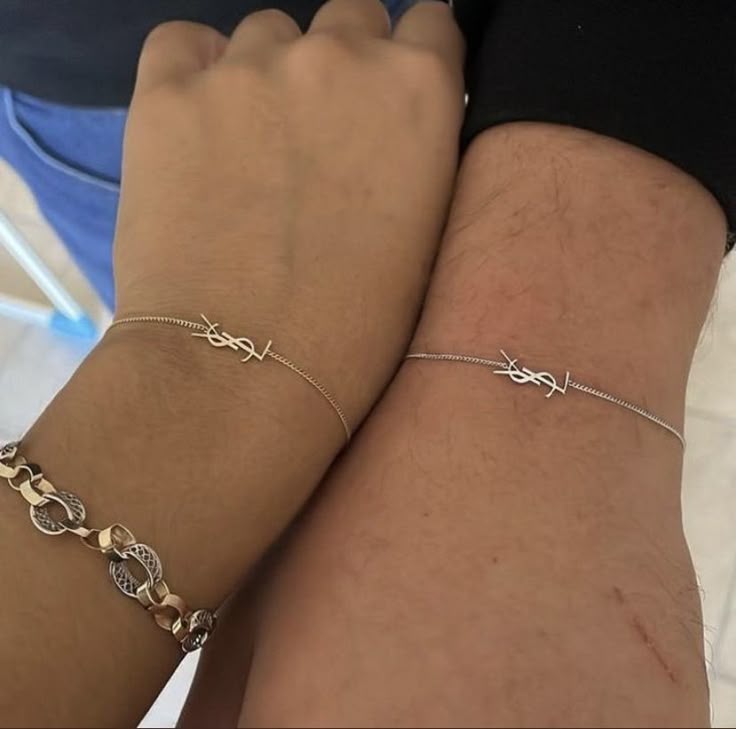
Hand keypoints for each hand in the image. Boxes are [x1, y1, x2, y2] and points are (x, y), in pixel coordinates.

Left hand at [114, 0, 464, 421]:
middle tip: (322, 136)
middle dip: (344, 65)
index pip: (431, 24)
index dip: (412, 59)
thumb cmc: (355, 329)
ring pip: (267, 35)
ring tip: (251, 152)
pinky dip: (196, 72)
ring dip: (270, 77)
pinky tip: (199, 126)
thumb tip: (390, 127)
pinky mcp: (168, 95)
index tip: (391, 99)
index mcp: (418, 91)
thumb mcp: (423, 233)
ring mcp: (248, 70)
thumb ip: (414, 152)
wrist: (248, 370)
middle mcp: (339, 57)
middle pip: (350, 17)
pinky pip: (185, 45)